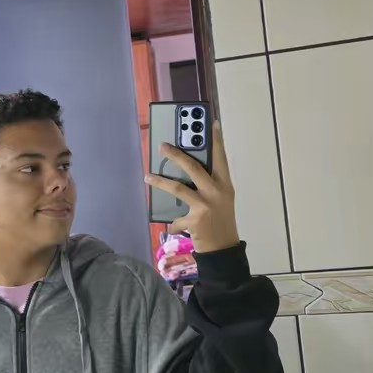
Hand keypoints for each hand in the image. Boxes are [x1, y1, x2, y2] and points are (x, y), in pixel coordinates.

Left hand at [145, 122, 239, 253]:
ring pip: (178, 187)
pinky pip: (177, 217)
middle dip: (176, 155)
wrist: (223, 249)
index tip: (211, 123)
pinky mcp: (195, 219)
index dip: (216, 140)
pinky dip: (174, 222)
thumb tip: (185, 170)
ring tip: (148, 176)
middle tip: (162, 146)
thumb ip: (209, 185)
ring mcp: (205, 205)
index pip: (220, 157)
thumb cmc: (220, 221)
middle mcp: (216, 191)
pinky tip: (174, 225)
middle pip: (193, 167)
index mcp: (225, 184)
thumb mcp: (221, 199)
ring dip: (160, 181)